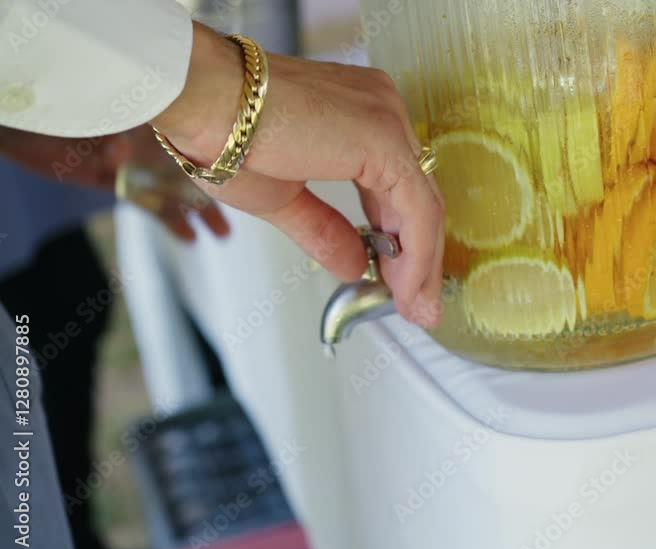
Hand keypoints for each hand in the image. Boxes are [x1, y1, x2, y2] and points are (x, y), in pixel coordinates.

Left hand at [0, 124, 229, 241]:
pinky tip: (191, 240)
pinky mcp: (121, 184)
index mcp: (158, 124)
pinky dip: (172, 223)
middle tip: (247, 212)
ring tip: (225, 235)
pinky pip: (153, 207)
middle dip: (221, 194)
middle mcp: (155, 144)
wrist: (29, 124)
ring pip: (179, 193)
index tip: (247, 174)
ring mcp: (139, 165)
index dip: (222, 155)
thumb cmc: (64, 113)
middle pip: (196, 170)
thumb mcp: (96, 117)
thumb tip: (120, 152)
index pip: (199, 141)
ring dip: (201, 214)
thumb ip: (111, 134)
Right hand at [151, 23, 444, 326]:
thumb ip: (326, 231)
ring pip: (423, 204)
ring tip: (415, 307)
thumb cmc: (222, 131)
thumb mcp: (284, 198)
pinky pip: (416, 207)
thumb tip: (355, 265)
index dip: (402, 240)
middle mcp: (381, 109)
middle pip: (417, 196)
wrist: (198, 100)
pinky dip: (415, 254)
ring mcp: (387, 120)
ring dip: (420, 264)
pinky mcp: (384, 139)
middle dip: (418, 258)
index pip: (397, 187)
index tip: (400, 283)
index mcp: (359, 115)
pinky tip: (404, 287)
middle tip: (418, 306)